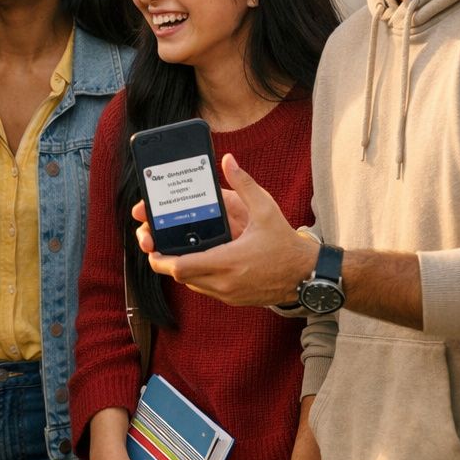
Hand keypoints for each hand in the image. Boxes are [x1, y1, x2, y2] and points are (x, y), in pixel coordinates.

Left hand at [131, 153, 315, 307]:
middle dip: (166, 261)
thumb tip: (228, 160)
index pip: (181, 267)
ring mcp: (229, 294)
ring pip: (192, 284)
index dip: (160, 259)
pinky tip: (200, 259)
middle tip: (160, 245)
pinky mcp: (234, 300)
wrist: (307, 275)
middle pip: (181, 277)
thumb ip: (244, 183)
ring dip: (183, 270)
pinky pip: (206, 289)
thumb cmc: (286, 243)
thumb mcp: (266, 209)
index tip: (152, 246)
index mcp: (228, 261)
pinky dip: (199, 277)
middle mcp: (225, 282)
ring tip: (178, 249)